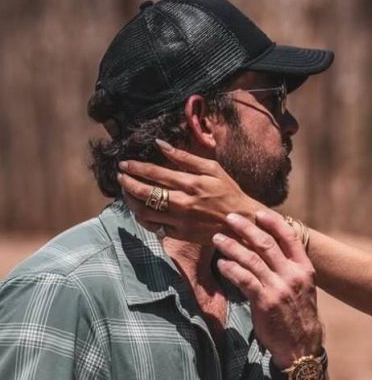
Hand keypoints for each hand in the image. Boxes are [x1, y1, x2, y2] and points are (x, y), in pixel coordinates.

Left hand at [117, 144, 252, 240]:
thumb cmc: (228, 192)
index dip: (135, 167)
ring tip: (128, 194)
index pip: (154, 173)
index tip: (123, 164)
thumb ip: (185, 157)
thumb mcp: (212, 168)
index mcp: (190, 183)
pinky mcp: (181, 234)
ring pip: (145, 213)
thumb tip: (160, 144)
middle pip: (145, 193)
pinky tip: (142, 211)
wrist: (242, 222)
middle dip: (127, 184)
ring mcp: (180, 221)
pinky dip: (145, 219)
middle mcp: (182, 203)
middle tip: (121, 177)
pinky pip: (155, 227)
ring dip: (132, 202)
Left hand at [213, 211, 322, 371]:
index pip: (289, 237)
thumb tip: (271, 251)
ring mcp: (278, 288)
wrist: (301, 347)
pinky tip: (222, 263)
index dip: (272, 221)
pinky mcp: (264, 302)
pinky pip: (244, 278)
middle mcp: (292, 276)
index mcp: (305, 270)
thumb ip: (289, 269)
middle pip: (266, 243)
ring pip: (251, 258)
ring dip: (231, 246)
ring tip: (218, 239)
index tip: (257, 213)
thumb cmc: (299, 317)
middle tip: (229, 218)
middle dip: (245, 228)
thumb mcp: (303, 290)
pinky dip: (231, 268)